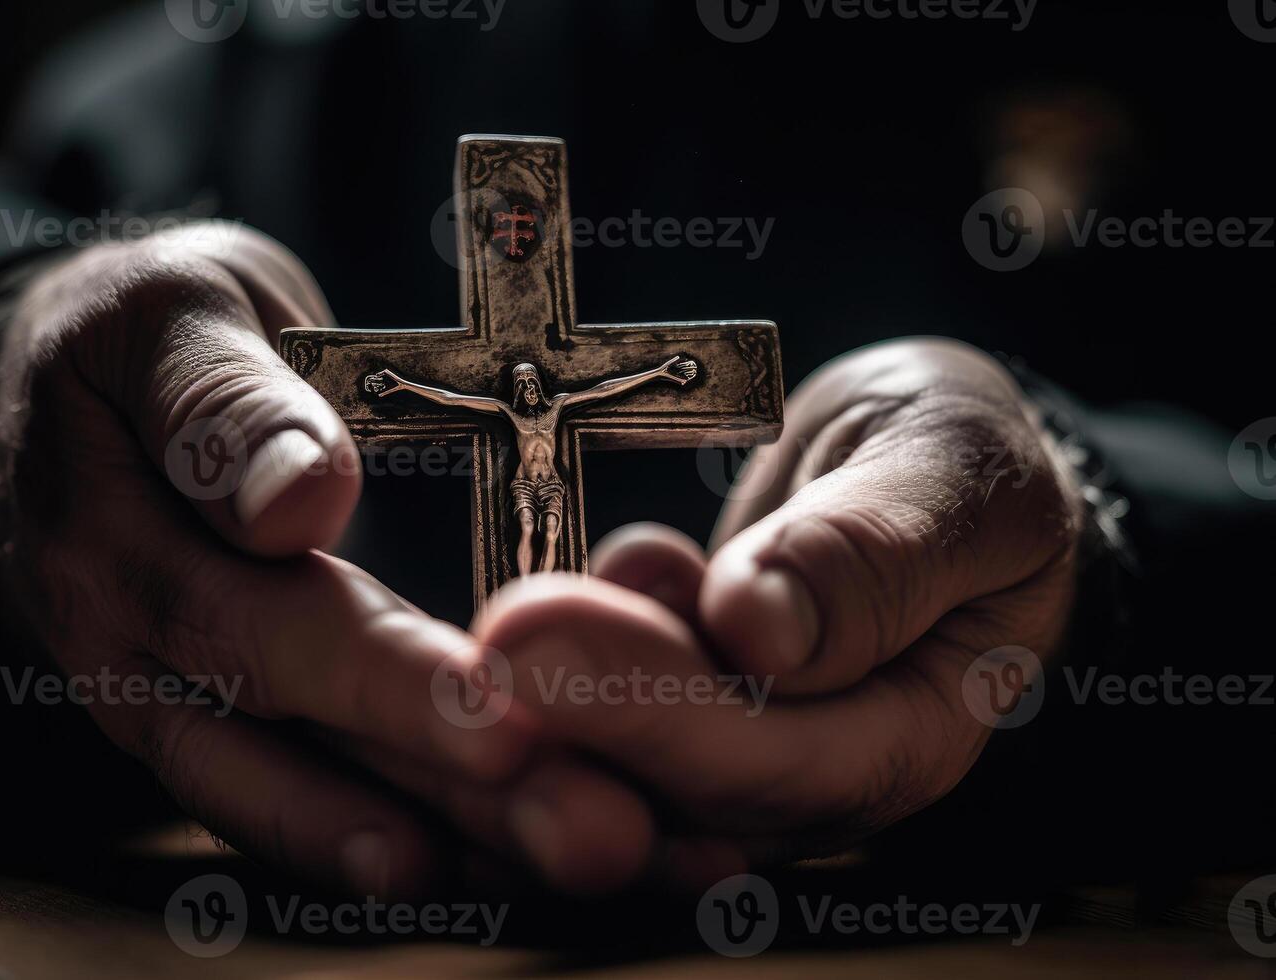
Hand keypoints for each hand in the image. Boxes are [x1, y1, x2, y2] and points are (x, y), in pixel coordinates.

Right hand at [0, 224, 658, 894]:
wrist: (35, 405)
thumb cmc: (128, 340)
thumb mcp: (164, 315)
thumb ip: (221, 402)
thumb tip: (297, 502)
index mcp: (114, 529)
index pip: (257, 614)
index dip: (379, 675)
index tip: (495, 713)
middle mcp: (128, 643)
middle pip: (291, 727)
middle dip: (442, 778)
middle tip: (589, 829)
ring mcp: (157, 698)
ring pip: (287, 790)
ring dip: (428, 835)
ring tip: (558, 860)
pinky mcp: (200, 724)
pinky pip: (285, 795)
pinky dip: (386, 836)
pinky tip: (489, 864)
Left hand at [475, 339, 1082, 854]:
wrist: (905, 454)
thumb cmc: (951, 457)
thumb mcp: (948, 470)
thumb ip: (876, 549)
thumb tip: (764, 631)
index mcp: (912, 730)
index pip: (786, 766)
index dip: (658, 718)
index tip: (535, 636)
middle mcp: (811, 768)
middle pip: (681, 789)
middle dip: (571, 715)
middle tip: (474, 638)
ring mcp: (730, 744)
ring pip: (617, 764)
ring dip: (532, 706)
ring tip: (459, 638)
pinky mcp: (662, 707)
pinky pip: (583, 715)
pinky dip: (535, 669)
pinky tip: (511, 608)